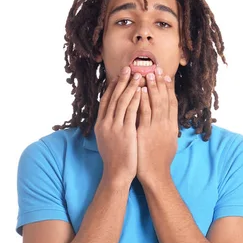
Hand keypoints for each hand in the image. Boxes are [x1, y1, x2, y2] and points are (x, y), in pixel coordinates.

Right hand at [94, 67, 141, 186]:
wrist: (116, 174)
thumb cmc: (115, 159)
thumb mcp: (107, 140)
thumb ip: (110, 127)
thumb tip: (113, 116)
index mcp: (100, 125)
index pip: (106, 101)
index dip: (112, 87)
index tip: (118, 76)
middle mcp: (105, 124)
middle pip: (113, 97)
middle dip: (121, 82)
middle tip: (128, 68)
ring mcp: (114, 127)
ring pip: (122, 101)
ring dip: (130, 87)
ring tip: (138, 75)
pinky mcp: (125, 132)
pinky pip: (131, 112)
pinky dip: (136, 100)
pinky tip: (142, 91)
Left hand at [136, 68, 177, 186]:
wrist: (156, 175)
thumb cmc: (160, 161)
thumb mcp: (168, 142)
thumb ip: (167, 129)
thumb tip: (167, 120)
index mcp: (172, 126)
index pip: (172, 102)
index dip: (168, 88)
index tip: (165, 76)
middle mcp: (166, 124)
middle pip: (164, 99)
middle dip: (160, 82)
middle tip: (156, 68)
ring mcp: (156, 128)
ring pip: (155, 103)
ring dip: (151, 87)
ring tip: (147, 73)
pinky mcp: (145, 132)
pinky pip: (143, 112)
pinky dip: (142, 100)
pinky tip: (139, 90)